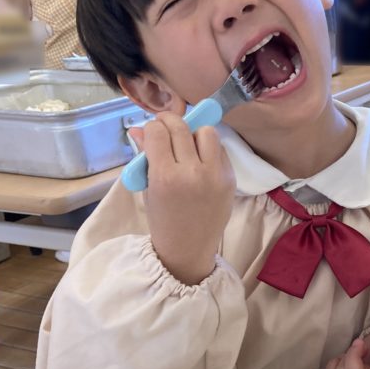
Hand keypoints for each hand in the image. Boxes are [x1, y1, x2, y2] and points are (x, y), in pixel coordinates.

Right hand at [129, 114, 234, 283]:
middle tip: (166, 127)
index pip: (158, 132)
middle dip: (169, 122)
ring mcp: (215, 175)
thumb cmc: (163, 219)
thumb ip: (145, 157)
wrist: (189, 247)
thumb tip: (139, 129)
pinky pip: (220, 149)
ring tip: (187, 144)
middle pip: (181, 127)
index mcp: (165, 177)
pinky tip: (200, 158)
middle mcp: (192, 172)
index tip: (152, 133)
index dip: (152, 128)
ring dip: (194, 132)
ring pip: (206, 132)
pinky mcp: (230, 178)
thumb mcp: (148, 188)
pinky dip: (209, 148)